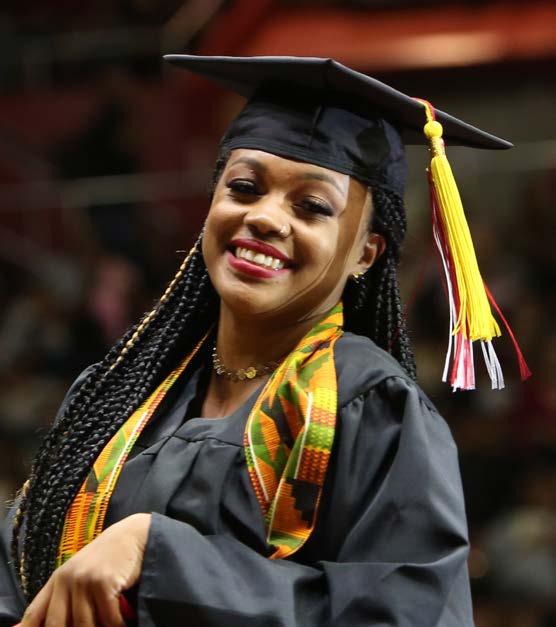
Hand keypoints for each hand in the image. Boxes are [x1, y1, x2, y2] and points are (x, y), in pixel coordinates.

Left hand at [20, 513, 150, 626]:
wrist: (134, 536)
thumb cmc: (110, 559)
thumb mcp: (82, 575)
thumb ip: (68, 599)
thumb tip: (61, 624)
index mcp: (57, 580)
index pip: (33, 616)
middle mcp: (66, 580)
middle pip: (57, 626)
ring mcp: (84, 580)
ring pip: (84, 626)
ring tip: (110, 623)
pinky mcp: (104, 582)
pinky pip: (108, 619)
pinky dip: (117, 625)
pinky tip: (124, 621)